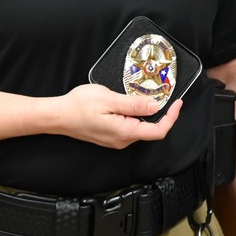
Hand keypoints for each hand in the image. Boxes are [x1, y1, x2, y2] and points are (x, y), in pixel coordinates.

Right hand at [44, 83, 181, 147]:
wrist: (58, 116)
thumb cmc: (79, 106)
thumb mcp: (109, 99)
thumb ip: (133, 104)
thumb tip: (154, 106)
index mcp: (124, 132)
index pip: (158, 131)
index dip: (171, 117)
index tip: (177, 102)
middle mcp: (122, 140)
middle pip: (152, 130)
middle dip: (163, 113)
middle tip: (167, 94)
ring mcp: (116, 139)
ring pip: (141, 128)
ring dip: (149, 113)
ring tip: (151, 95)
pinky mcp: (111, 135)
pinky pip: (131, 127)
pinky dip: (139, 115)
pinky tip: (136, 103)